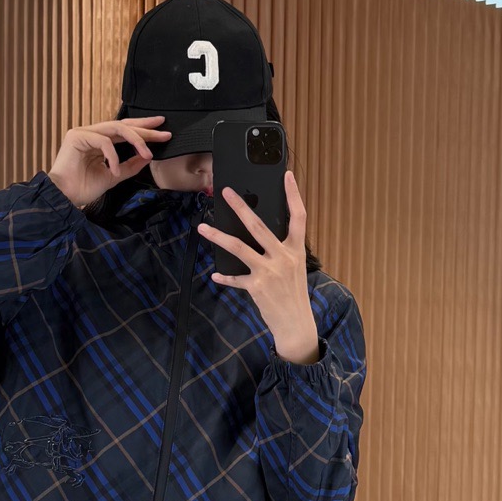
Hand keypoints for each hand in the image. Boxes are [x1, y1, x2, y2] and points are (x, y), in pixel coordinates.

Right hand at [48, 116, 170, 209]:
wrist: (64, 197)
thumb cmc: (83, 188)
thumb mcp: (114, 176)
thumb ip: (129, 166)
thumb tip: (147, 157)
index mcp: (99, 141)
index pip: (124, 130)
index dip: (143, 130)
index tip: (162, 131)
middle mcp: (92, 133)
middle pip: (123, 125)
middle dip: (145, 129)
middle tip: (164, 132)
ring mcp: (83, 132)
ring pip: (116, 129)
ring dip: (136, 140)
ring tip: (148, 154)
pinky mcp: (76, 136)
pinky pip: (103, 142)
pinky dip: (113, 156)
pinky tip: (115, 171)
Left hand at [199, 172, 319, 364]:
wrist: (296, 324)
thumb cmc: (293, 294)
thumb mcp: (294, 268)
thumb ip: (280, 251)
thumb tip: (258, 235)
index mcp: (296, 250)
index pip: (299, 216)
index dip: (294, 194)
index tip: (286, 175)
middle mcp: (283, 257)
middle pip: (259, 226)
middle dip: (240, 207)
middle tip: (226, 192)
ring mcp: (269, 271)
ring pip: (238, 247)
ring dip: (218, 236)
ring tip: (202, 227)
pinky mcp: (257, 287)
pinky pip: (235, 278)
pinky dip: (225, 276)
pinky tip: (216, 274)